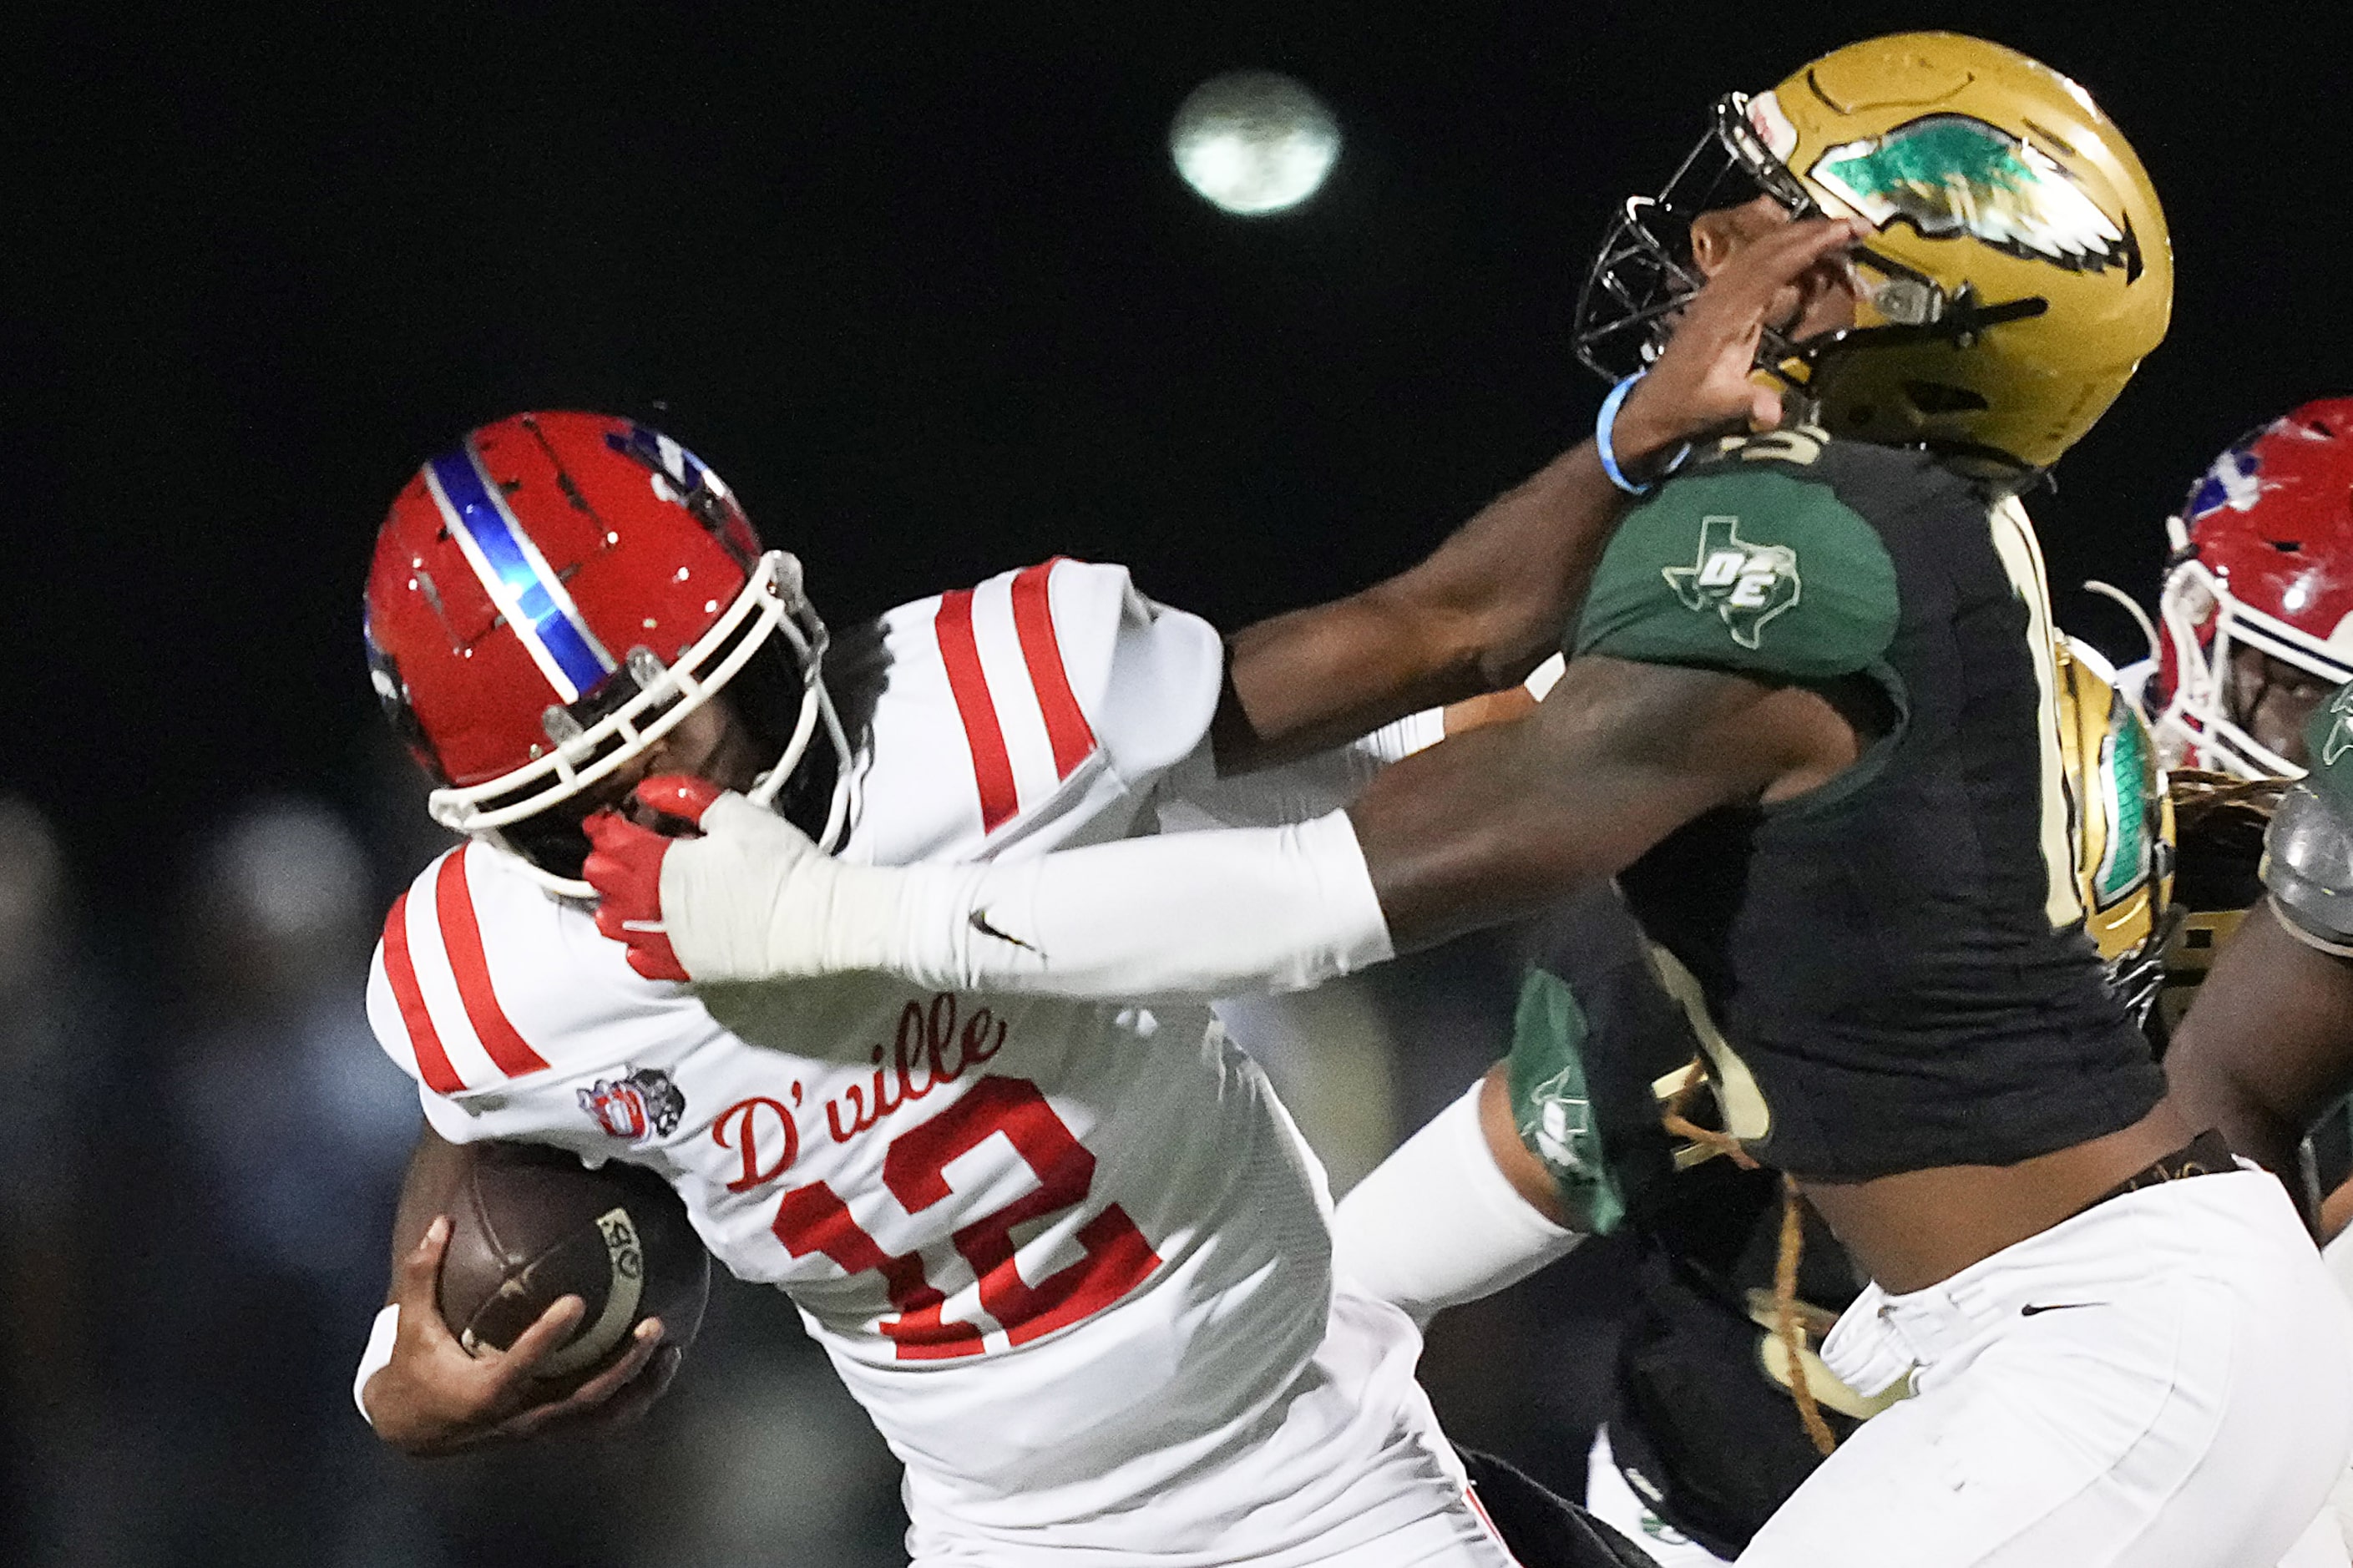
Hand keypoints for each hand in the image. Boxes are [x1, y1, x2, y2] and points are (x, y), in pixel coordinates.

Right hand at [361, 1216, 677, 1455]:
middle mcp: (519, 1415)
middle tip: (654, 1326)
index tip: (578, 1301)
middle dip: (623, 1364)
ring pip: (600, 1416)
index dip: (549, 1337)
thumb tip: (442, 1220)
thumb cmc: (416, 1370)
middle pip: (583, 1396)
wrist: (414, 1430)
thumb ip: (424, 1274)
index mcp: (485, 1391)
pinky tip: (657, 1371)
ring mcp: (540, 1428)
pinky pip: (600, 1422)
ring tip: (671, 1351)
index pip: (523, 1365)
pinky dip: (633, 1400)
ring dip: (640, 1386)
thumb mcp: (412, 1324)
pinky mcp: (550, 1430)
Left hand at [586, 776, 852, 983]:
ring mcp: (672, 941)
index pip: (617, 843)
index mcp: (666, 864)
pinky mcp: (691, 967)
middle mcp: (659, 907)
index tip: (605, 822)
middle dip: (604, 865)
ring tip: (622, 895)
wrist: (816, 918)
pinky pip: (646, 962)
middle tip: (612, 852)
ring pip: (620, 927)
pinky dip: (636, 948)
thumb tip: (649, 790)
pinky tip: (643, 937)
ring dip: (614, 907)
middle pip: (609, 886)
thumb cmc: (783, 864)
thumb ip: (687, 796)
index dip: (605, 828)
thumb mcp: (736, 813)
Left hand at [1614, 216, 1870, 457]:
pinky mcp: (1727, 300)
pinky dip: (1793, 263)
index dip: (1809, 244)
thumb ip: (1749, 404)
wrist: (1656, 405)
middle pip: (1773, 247)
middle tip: (1859, 228)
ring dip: (1806, 243)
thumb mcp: (1718, 407)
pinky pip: (1763, 269)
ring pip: (1768, 252)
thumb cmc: (1685, 404)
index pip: (1772, 264)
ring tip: (1847, 245)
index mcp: (1725, 311)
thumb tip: (1773, 413)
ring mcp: (1723, 293)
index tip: (1844, 231)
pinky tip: (1818, 275)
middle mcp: (1723, 293)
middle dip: (1816, 232)